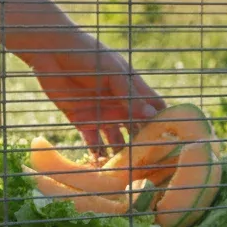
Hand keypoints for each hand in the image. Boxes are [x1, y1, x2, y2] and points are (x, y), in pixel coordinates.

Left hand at [22, 40, 165, 156]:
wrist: (51, 52)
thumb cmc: (87, 54)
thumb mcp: (111, 71)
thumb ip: (129, 93)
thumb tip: (150, 115)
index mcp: (133, 91)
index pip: (155, 109)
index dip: (165, 124)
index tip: (175, 143)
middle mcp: (121, 106)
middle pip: (139, 131)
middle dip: (145, 148)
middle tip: (152, 168)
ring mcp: (103, 116)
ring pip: (118, 142)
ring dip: (122, 157)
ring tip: (129, 174)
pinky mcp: (83, 122)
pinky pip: (94, 144)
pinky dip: (98, 156)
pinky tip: (104, 170)